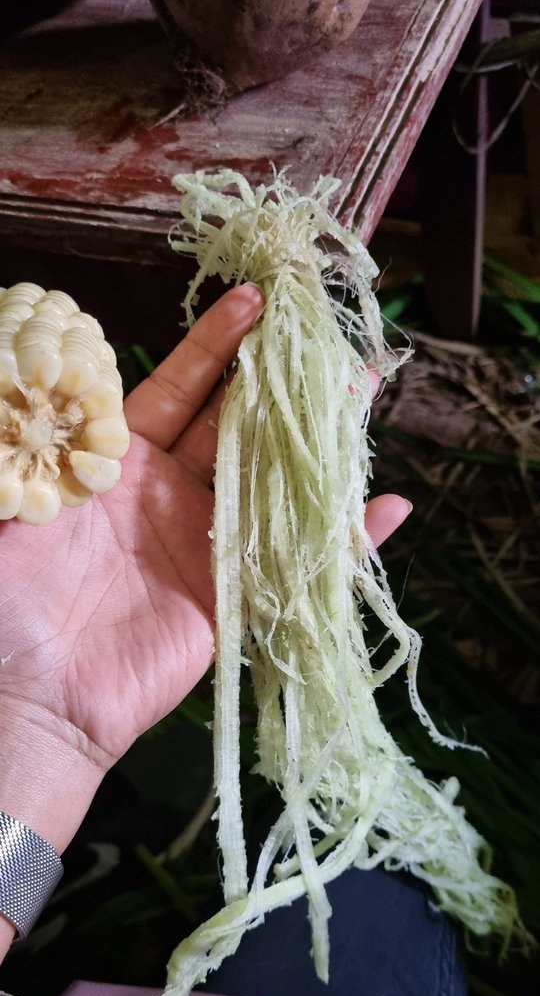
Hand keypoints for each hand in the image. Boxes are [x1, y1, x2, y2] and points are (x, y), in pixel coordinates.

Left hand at [0, 284, 409, 956]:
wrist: (31, 695)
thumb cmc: (12, 594)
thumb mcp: (17, 500)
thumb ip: (44, 442)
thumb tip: (42, 366)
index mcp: (118, 464)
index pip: (178, 391)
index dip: (215, 347)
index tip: (255, 301)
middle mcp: (169, 497)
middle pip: (237, 427)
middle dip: (279, 381)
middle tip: (325, 335)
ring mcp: (205, 547)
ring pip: (274, 481)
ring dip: (320, 440)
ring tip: (365, 389)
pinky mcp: (232, 601)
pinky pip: (297, 564)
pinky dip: (345, 541)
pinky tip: (388, 506)